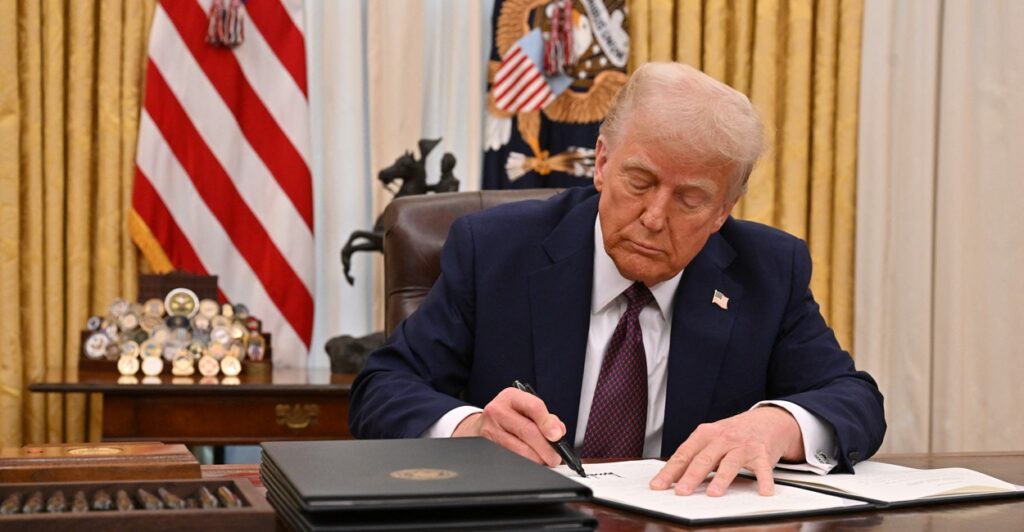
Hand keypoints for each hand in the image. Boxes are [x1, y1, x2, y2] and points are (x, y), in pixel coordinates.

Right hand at [452, 387, 566, 466]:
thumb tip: (558, 432)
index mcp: (511, 397)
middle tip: (555, 457)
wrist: (481, 425)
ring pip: (519, 449)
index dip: (548, 423)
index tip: (557, 436)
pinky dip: (525, 463)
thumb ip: (545, 418)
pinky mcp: (486, 446)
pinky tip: (531, 463)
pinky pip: (510, 457)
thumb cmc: (509, 417)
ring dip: (536, 459)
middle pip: (527, 430)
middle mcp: (498, 410)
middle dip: (545, 448)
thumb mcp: (525, 409)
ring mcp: (489, 429)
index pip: (533, 407)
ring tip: (545, 461)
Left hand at [650, 406, 803, 496]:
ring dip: (721, 479)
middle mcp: (723, 438)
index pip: (683, 454)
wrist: (767, 420)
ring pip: (730, 463)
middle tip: (681, 492)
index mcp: (705, 434)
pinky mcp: (762, 454)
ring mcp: (743, 446)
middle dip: (691, 476)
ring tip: (713, 493)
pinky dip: (763, 481)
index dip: (670, 471)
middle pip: (704, 459)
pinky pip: (762, 469)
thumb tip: (672, 477)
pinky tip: (762, 492)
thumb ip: (694, 455)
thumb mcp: (711, 438)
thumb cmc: (734, 433)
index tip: (658, 485)